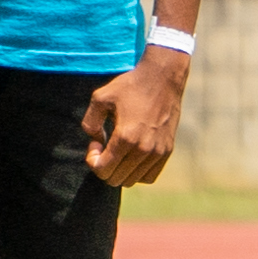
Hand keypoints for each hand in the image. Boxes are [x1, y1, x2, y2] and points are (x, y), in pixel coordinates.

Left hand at [85, 48, 187, 185]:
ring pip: (131, 180)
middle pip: (115, 179)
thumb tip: (95, 140)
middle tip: (105, 144)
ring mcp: (158, 152)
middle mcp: (144, 149)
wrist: (163, 78)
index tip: (96, 141)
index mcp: (126, 137)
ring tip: (119, 149)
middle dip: (104, 165)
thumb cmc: (130, 86)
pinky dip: (137, 172)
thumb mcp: (100, 98)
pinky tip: (132, 155)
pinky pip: (149, 177)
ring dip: (120, 169)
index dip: (92, 159)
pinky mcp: (167, 151)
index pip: (102, 170)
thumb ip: (89, 123)